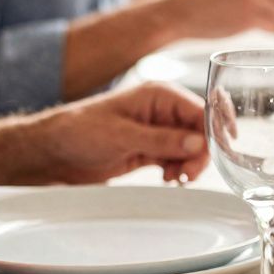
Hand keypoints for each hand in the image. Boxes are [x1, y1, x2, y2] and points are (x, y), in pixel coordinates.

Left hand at [0, 82, 209, 185]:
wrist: (51, 152)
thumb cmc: (78, 131)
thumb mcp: (121, 136)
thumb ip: (162, 140)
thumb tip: (199, 143)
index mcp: (159, 95)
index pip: (202, 111)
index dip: (215, 132)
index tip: (222, 154)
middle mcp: (163, 111)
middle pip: (202, 132)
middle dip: (201, 153)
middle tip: (189, 173)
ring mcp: (158, 131)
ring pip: (193, 148)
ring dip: (190, 164)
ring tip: (175, 178)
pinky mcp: (151, 149)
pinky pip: (178, 158)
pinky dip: (179, 170)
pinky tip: (169, 178)